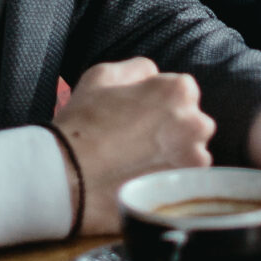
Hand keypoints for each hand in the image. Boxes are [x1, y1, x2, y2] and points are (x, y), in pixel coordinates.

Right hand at [54, 57, 215, 233]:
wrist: (66, 178)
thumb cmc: (82, 125)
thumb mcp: (102, 75)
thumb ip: (138, 68)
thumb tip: (154, 75)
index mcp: (178, 90)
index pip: (182, 92)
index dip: (158, 104)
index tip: (140, 118)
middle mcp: (194, 123)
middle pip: (191, 123)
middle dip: (172, 130)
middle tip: (138, 142)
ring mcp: (193, 160)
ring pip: (190, 154)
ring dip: (172, 157)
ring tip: (137, 164)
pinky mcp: (185, 191)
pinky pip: (185, 182)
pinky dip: (167, 180)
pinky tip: (141, 180)